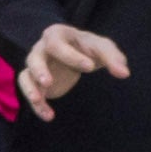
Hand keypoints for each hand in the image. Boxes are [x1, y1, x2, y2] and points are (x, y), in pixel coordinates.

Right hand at [16, 23, 134, 112]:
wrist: (78, 56)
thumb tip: (124, 74)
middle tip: (48, 82)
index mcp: (57, 35)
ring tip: (39, 101)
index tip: (89, 67)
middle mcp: (41, 49)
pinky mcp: (34, 82)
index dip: (71, 56)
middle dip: (39, 70)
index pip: (57, 43)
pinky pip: (29, 92)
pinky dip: (37, 105)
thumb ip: (114, 58)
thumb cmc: (89, 48)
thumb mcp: (103, 48)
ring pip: (26, 76)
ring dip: (31, 89)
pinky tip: (48, 116)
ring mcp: (35, 66)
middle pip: (34, 58)